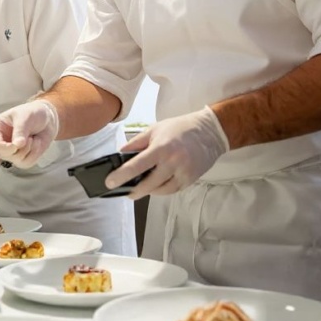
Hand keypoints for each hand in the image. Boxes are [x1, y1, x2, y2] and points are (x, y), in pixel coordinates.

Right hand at [0, 100, 59, 168]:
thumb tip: (17, 145)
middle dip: (21, 148)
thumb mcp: (24, 117)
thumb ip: (20, 130)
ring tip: (32, 138)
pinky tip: (36, 143)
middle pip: (4, 155)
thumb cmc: (31, 113)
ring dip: (29, 149)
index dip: (5, 147)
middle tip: (29, 137)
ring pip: (17, 160)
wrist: (46, 119)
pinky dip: (35, 153)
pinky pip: (27, 163)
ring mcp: (9, 153)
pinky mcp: (20, 159)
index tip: (17, 145)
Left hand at [106, 107, 228, 198]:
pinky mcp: (190, 180)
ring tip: (140, 187)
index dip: (121, 176)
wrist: (210, 132)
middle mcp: (173, 162)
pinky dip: (161, 190)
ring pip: (160, 191)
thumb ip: (136, 143)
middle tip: (126, 191)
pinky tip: (156, 185)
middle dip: (134, 191)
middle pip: (148, 184)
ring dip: (148, 191)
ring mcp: (183, 173)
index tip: (110, 183)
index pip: (137, 165)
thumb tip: (120, 153)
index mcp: (161, 148)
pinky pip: (171, 190)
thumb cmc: (180, 128)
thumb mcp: (155, 129)